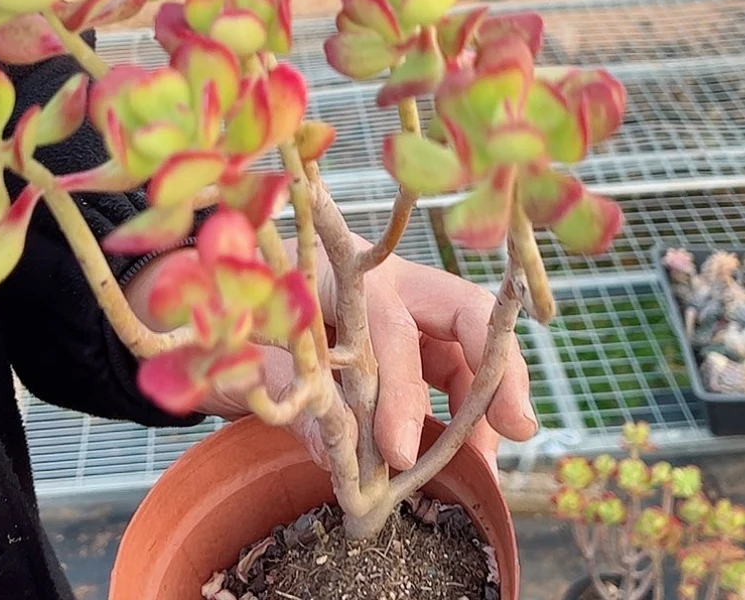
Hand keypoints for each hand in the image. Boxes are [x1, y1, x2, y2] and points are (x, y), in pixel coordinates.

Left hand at [194, 235, 536, 474]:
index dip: (401, 390)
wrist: (228, 313)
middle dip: (497, 365)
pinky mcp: (415, 351)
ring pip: (469, 349)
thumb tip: (336, 454)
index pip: (392, 326)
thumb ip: (294, 396)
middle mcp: (393, 288)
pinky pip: (455, 379)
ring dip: (487, 405)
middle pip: (464, 312)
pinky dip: (467, 422)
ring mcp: (410, 318)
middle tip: (516, 426)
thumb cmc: (241, 322)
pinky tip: (466, 465)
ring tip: (484, 469)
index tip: (398, 452)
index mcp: (350, 275)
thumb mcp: (253, 359)